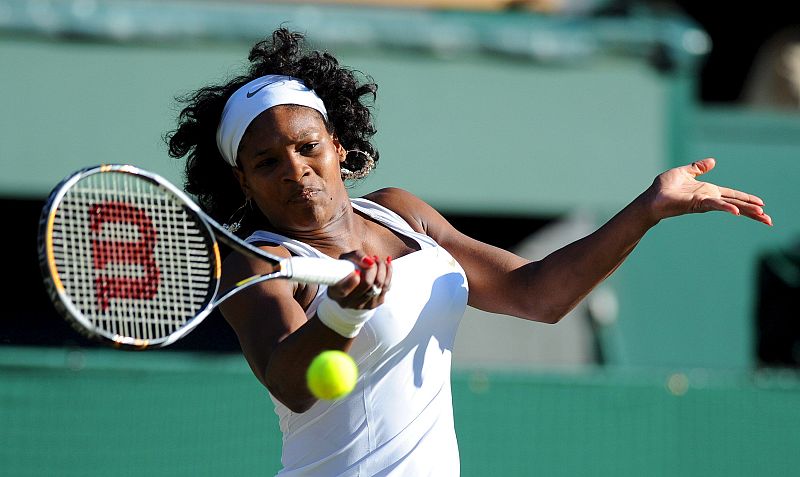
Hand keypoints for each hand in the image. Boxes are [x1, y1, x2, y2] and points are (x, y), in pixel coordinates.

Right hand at [327, 253, 392, 309]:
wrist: (353, 284)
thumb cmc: (348, 268)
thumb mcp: (346, 259)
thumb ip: (356, 256)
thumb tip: (369, 261)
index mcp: (336, 293)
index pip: (343, 290)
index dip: (351, 281)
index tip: (357, 271)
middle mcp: (349, 302)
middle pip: (367, 284)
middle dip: (373, 267)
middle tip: (372, 258)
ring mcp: (363, 305)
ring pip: (379, 285)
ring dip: (382, 268)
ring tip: (378, 260)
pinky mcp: (376, 303)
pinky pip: (386, 287)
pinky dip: (388, 273)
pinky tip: (386, 264)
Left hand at [643, 158, 771, 225]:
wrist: (651, 198)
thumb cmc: (664, 188)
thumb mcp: (684, 172)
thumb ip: (698, 168)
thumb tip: (712, 161)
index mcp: (708, 191)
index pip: (733, 195)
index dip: (747, 199)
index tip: (762, 205)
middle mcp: (709, 198)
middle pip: (736, 204)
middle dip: (753, 211)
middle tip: (769, 220)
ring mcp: (704, 202)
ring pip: (730, 206)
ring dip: (746, 211)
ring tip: (762, 217)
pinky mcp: (697, 203)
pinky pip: (714, 205)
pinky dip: (726, 207)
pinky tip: (736, 211)